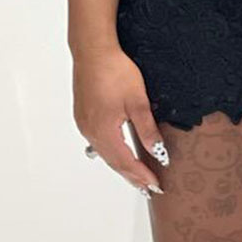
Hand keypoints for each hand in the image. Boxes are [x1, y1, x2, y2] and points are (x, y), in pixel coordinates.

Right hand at [74, 46, 168, 195]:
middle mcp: (90, 131)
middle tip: (147, 189)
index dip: (141, 175)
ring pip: (105, 153)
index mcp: (104, 131)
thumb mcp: (138, 101)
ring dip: (121, 166)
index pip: (125, 162)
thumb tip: (159, 153)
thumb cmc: (115, 71)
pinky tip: (119, 154)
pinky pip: (98, 142)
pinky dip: (112, 153)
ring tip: (136, 177)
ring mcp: (84, 124)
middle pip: (113, 162)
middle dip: (132, 176)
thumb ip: (147, 129)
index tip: (155, 185)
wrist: (93, 51)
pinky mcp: (83, 116)